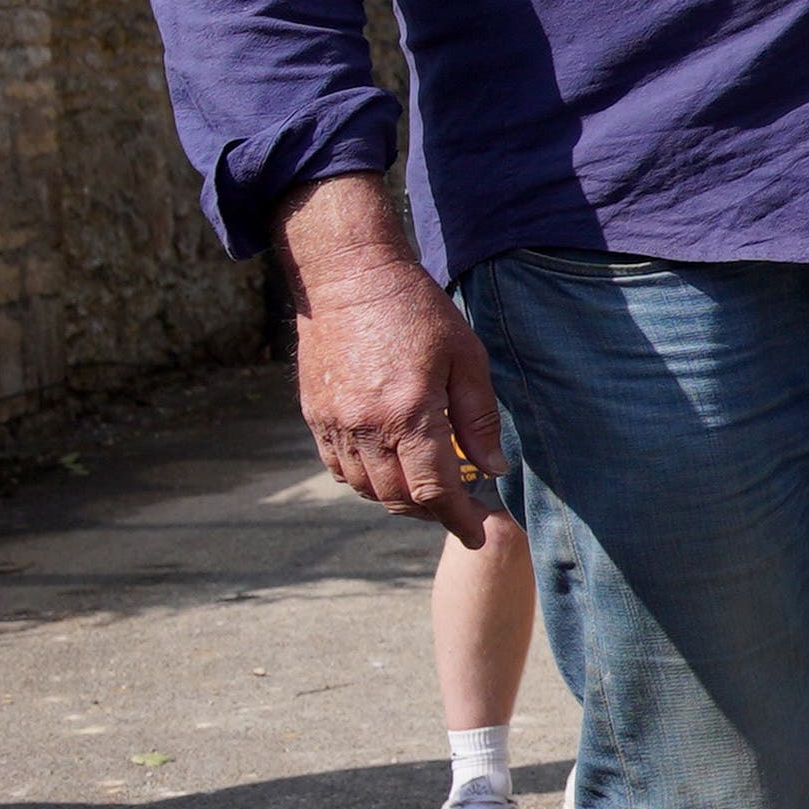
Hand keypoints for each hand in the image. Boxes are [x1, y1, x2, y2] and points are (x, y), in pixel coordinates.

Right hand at [279, 179, 504, 545]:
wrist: (349, 278)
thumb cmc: (418, 311)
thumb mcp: (466, 357)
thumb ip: (479, 418)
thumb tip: (493, 468)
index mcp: (410, 413)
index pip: (433, 491)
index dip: (457, 517)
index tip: (476, 530)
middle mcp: (366, 427)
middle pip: (397, 498)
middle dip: (430, 511)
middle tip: (457, 507)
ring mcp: (334, 425)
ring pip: (365, 489)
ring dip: (397, 498)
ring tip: (428, 487)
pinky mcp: (314, 417)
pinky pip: (339, 468)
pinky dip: (366, 479)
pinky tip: (390, 465)